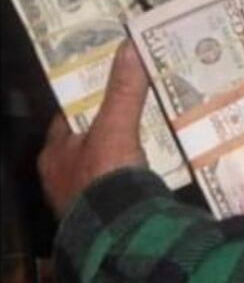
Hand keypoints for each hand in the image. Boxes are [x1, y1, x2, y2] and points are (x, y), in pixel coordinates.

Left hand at [37, 40, 149, 219]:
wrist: (117, 235)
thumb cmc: (104, 179)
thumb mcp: (116, 127)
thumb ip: (124, 90)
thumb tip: (130, 47)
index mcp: (54, 155)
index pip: (67, 119)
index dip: (87, 102)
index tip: (107, 89)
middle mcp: (61, 180)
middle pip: (87, 143)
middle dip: (109, 130)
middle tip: (134, 111)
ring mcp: (83, 201)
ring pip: (103, 168)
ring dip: (122, 156)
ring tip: (149, 138)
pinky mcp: (105, 218)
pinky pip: (118, 189)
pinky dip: (132, 179)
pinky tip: (152, 171)